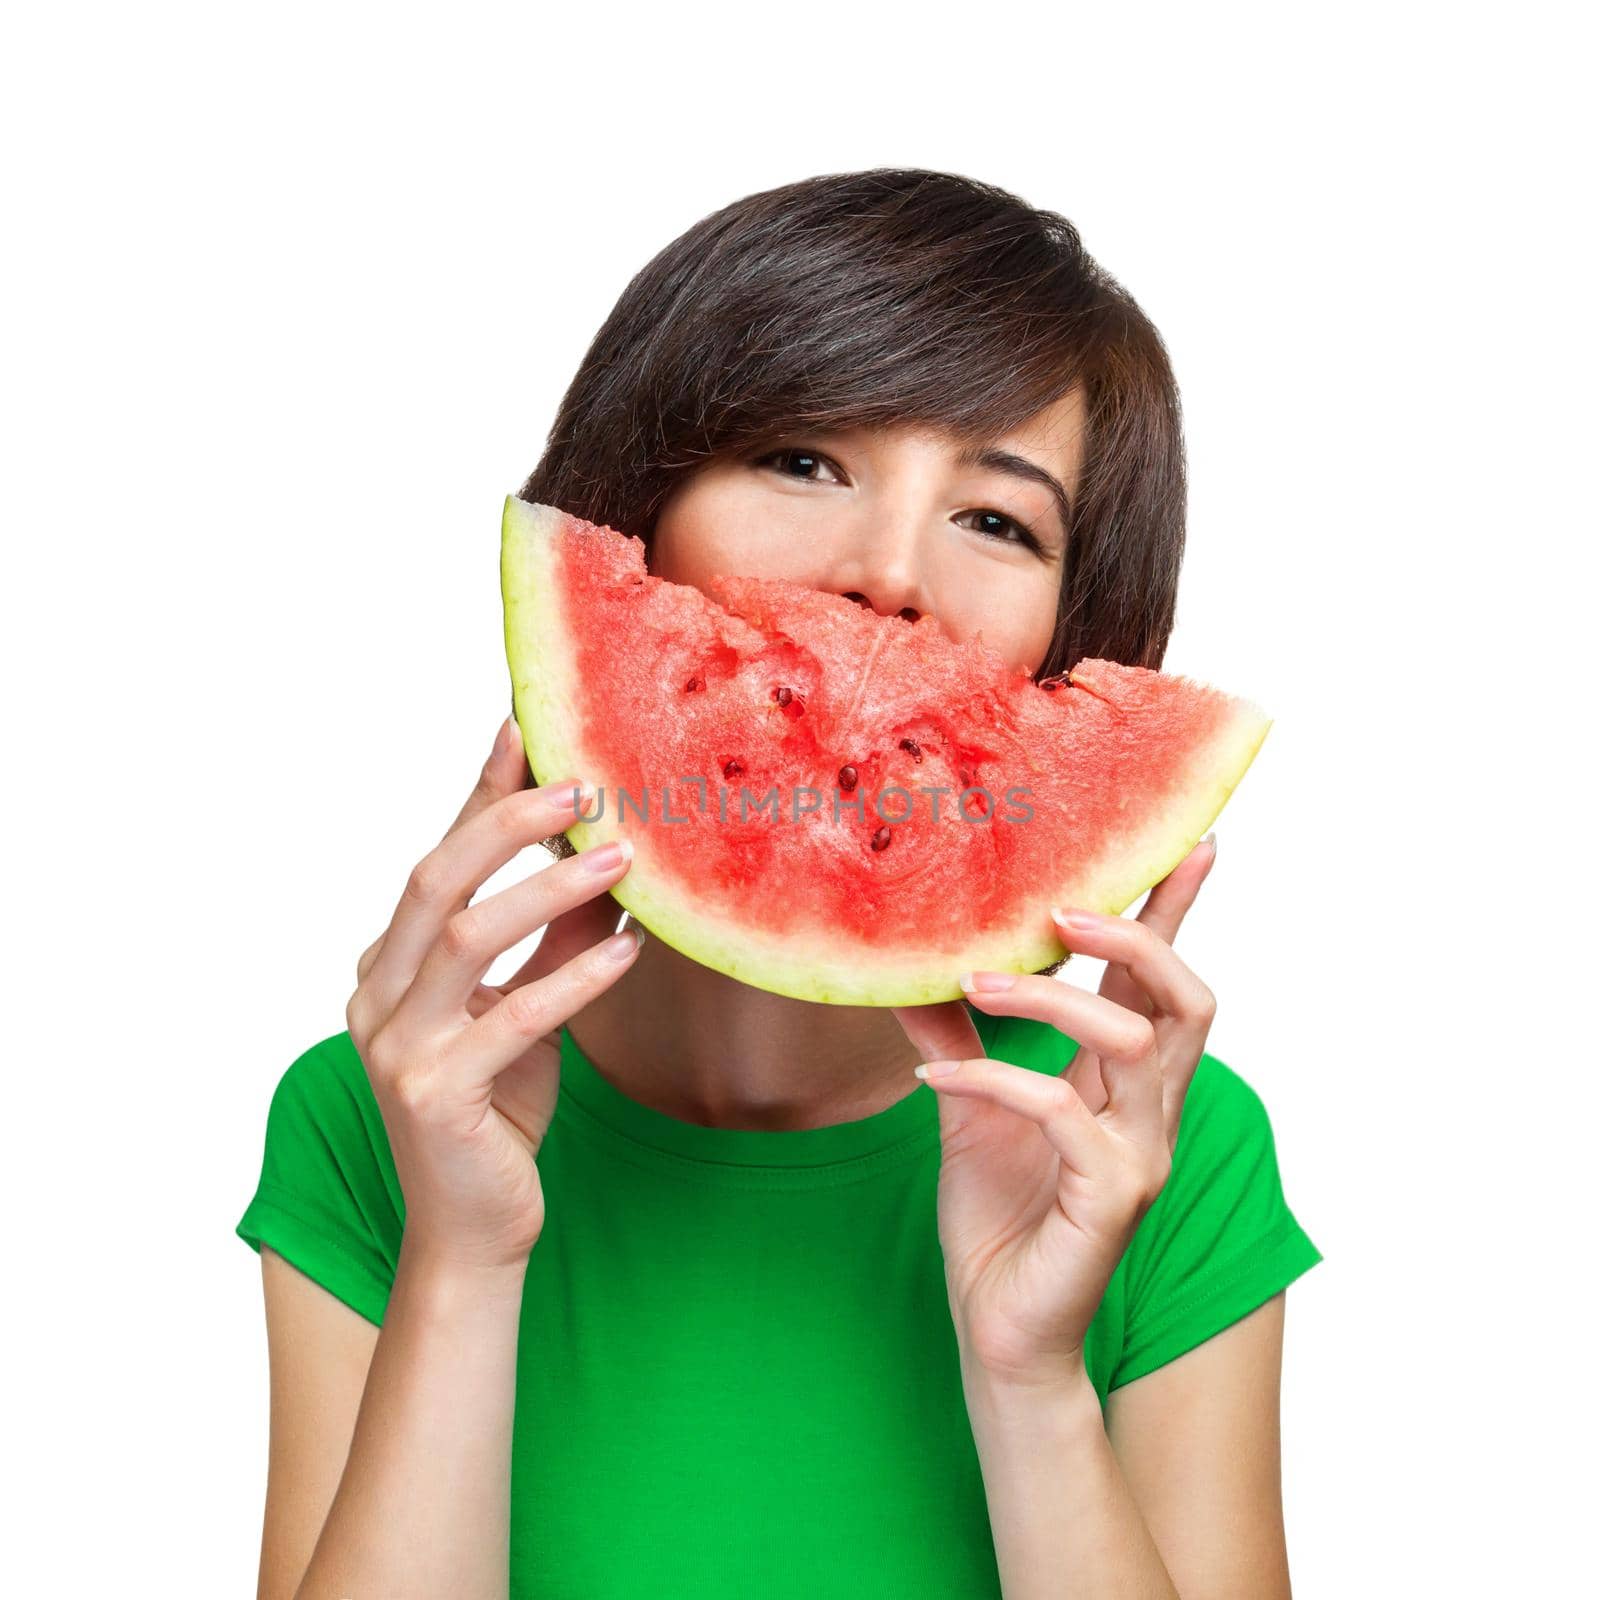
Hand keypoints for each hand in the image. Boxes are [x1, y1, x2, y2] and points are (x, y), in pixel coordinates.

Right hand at [345, 716, 639, 1272]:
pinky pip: (513, 1017)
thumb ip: (554, 939)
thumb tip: (608, 860)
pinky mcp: (434, 1093)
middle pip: (437, 880)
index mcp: (390, 965)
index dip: (482, 794)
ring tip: (622, 858)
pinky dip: (575, 977)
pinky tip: (629, 950)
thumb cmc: (499, 1110)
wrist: (473, 1230)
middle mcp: (377, 993)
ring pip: (468, 936)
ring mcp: (396, 1045)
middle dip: (508, 822)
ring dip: (549, 888)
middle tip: (583, 785)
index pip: (440, 859)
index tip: (527, 731)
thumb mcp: (529, 1010)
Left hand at [893, 835, 1219, 1388]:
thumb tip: (906, 962)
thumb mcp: (966, 1104)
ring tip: (973, 980)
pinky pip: (1062, 1110)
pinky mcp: (1112, 1195)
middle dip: (1136, 937)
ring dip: (1049, 999)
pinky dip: (995, 1077)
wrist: (996, 1324)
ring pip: (1133, 1041)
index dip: (1179, 912)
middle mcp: (1150, 1108)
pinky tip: (936, 1078)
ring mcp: (1139, 1151)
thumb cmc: (996, 1213)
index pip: (1161, 981)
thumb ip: (954, 1033)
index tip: (1193, 840)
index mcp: (1123, 1079)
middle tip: (1059, 910)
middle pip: (1186, 998)